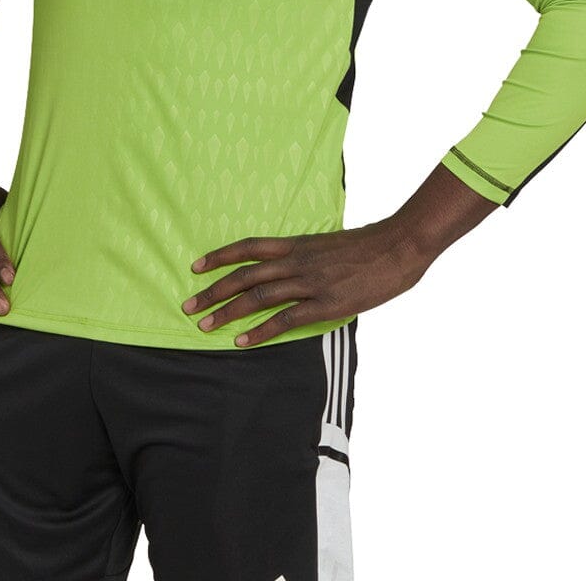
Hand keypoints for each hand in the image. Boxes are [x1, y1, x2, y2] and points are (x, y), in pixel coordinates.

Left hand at [181, 219, 430, 346]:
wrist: (397, 247)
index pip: (248, 247)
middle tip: (188, 305)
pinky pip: (285, 319)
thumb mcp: (328, 245)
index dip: (220, 256)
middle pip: (244, 275)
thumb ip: (305, 257)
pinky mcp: (325, 304)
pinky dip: (260, 331)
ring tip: (205, 326)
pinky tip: (242, 342)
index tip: (196, 266)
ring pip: (258, 297)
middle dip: (213, 291)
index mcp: (297, 244)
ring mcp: (310, 283)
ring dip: (228, 312)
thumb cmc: (367, 247)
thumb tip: (288, 269)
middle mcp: (297, 261)